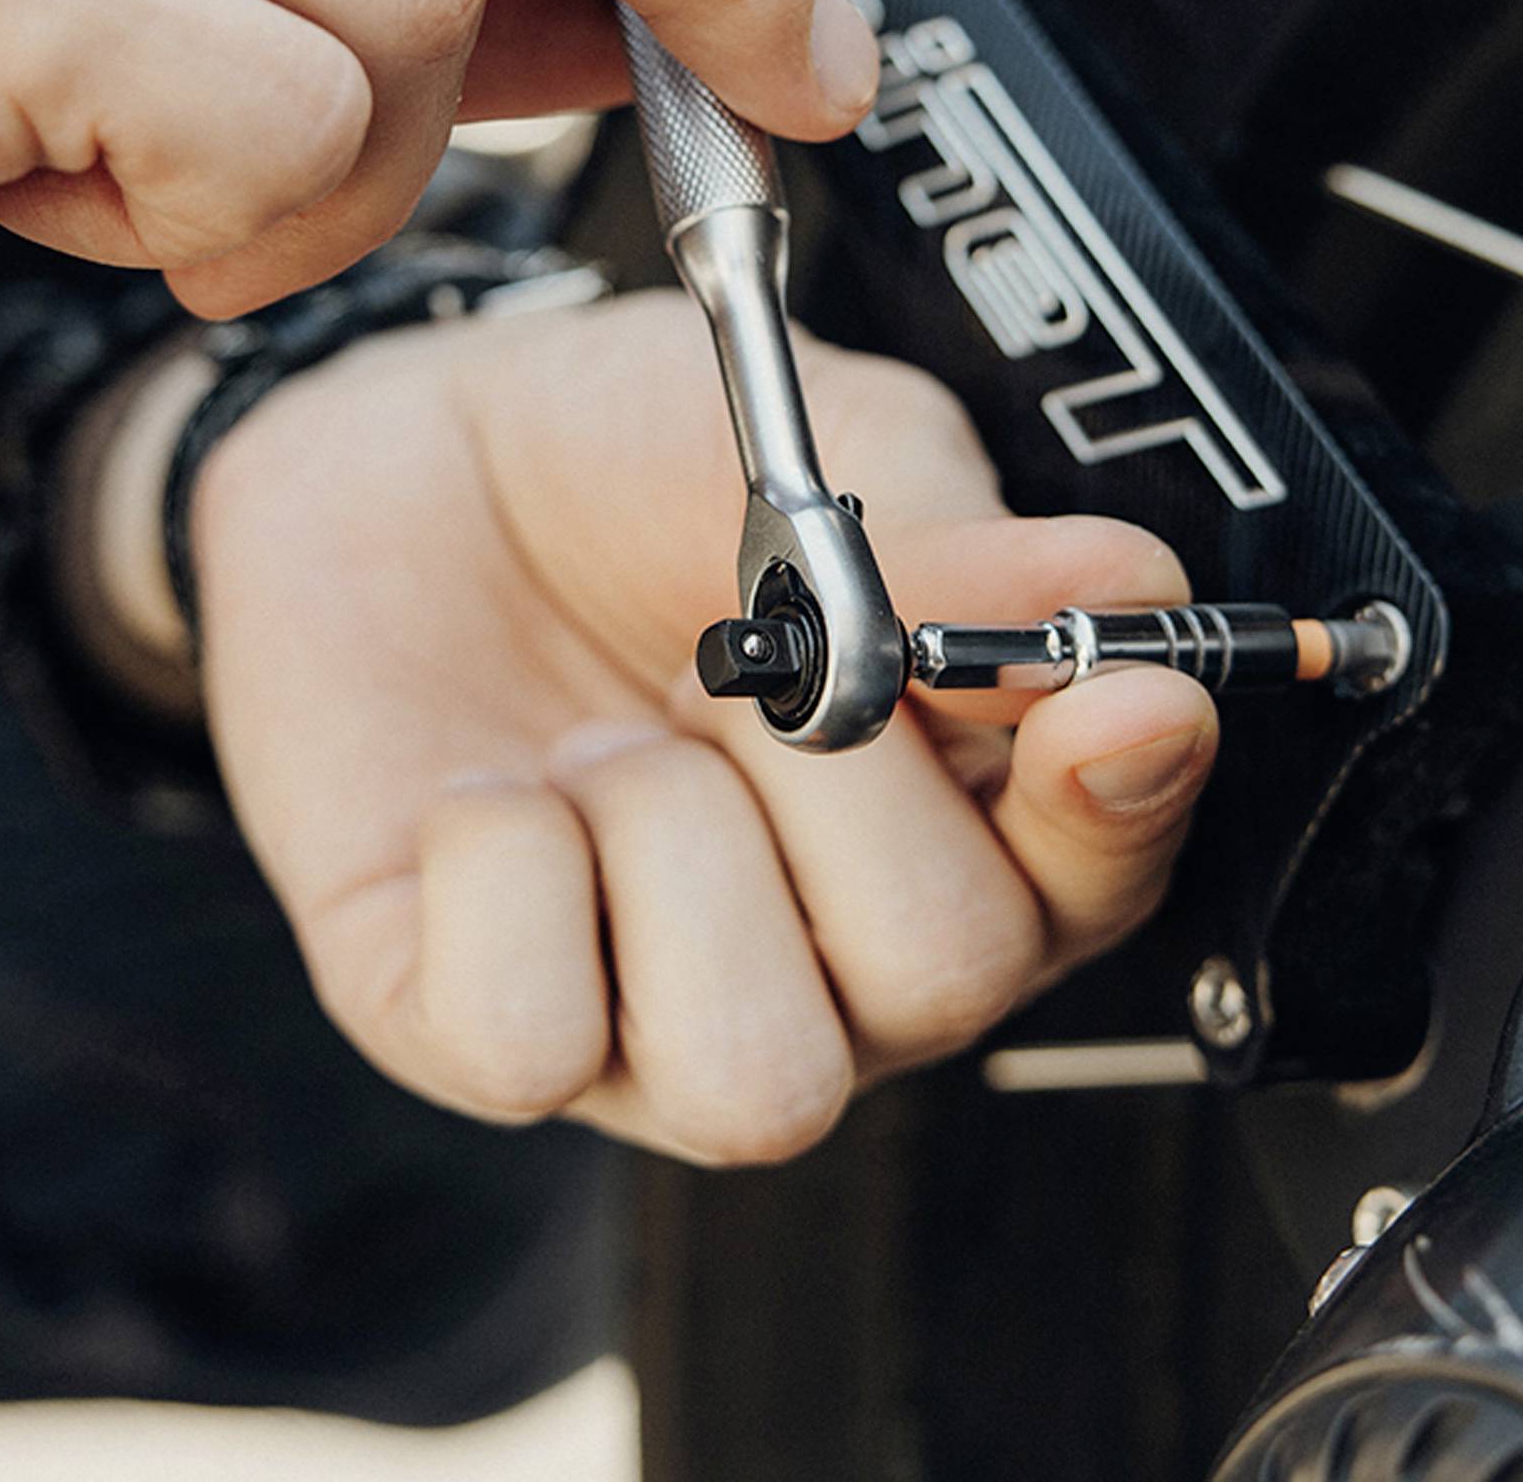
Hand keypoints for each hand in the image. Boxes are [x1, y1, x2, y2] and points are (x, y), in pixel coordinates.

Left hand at [195, 294, 1216, 1164]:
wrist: (400, 446)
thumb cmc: (616, 455)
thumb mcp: (804, 449)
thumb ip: (955, 537)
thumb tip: (1122, 591)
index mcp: (946, 802)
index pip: (1098, 869)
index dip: (1122, 798)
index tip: (1116, 697)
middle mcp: (823, 942)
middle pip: (943, 979)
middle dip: (841, 782)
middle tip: (741, 659)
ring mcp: (654, 1008)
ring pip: (756, 1076)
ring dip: (678, 849)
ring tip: (612, 737)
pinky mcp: (475, 1028)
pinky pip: (529, 1039)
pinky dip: (506, 872)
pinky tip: (494, 793)